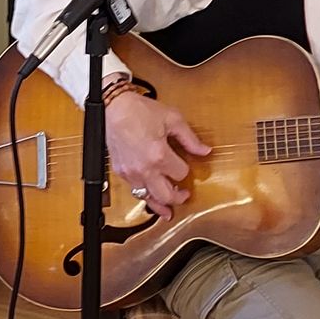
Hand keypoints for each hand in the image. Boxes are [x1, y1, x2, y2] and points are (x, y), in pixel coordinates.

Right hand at [105, 93, 209, 219]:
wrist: (114, 108)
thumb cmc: (140, 110)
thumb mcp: (172, 119)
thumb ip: (190, 139)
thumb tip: (205, 151)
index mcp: (159, 155)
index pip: (181, 174)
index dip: (186, 170)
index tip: (185, 164)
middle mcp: (144, 169)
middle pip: (165, 196)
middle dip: (177, 198)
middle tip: (184, 196)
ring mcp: (131, 173)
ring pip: (148, 199)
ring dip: (160, 205)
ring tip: (168, 211)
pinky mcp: (121, 172)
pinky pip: (135, 191)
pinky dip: (145, 195)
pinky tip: (150, 196)